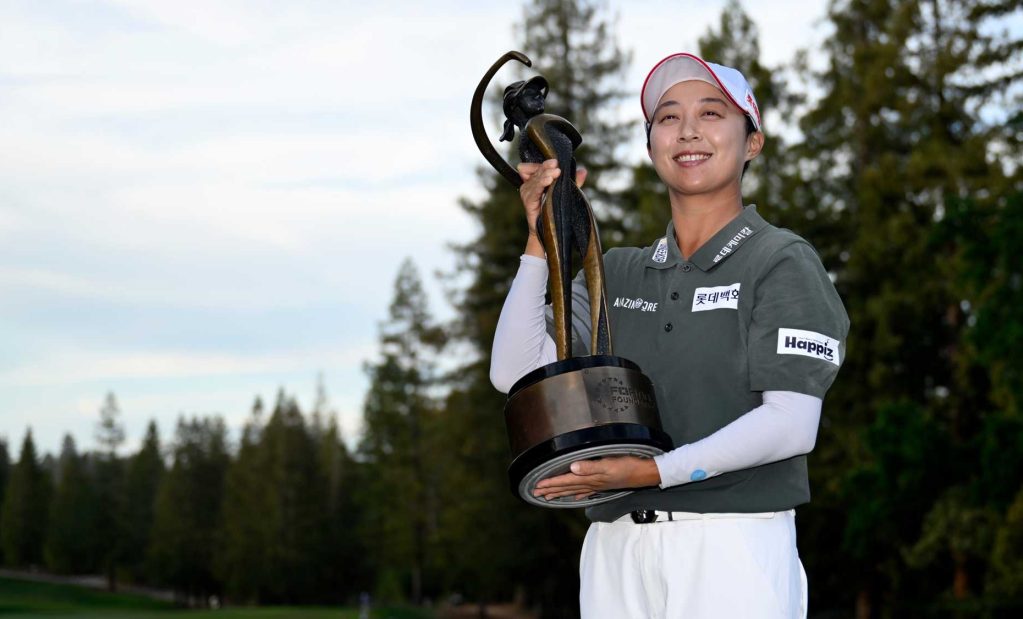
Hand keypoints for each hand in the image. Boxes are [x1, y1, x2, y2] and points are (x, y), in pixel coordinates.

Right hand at [517, 160, 586, 256]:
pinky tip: (547, 181)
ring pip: (535, 180)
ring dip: (544, 174)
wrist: (551, 232)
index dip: (544, 163)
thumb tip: (583, 171)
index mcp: (536, 180)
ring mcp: (527, 194)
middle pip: (536, 171)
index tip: (555, 162)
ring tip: (555, 173)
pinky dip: (539, 185)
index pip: (536, 166)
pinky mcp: (528, 202)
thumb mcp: (566, 194)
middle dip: (546, 167)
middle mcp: (529, 185)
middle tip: (556, 165)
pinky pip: (533, 191)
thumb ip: (574, 182)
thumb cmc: (556, 211)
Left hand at [532, 456, 659, 500]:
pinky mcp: (603, 484)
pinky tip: (573, 496)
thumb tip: (572, 467)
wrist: (644, 473)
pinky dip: (577, 493)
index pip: (565, 480)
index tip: (536, 486)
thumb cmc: (627, 466)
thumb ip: (590, 466)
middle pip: (566, 487)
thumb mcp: (608, 464)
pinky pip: (585, 491)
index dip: (550, 483)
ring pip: (573, 489)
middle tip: (536, 493)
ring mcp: (597, 485)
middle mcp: (591, 483)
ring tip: (548, 496)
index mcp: (589, 477)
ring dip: (560, 492)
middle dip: (550, 490)